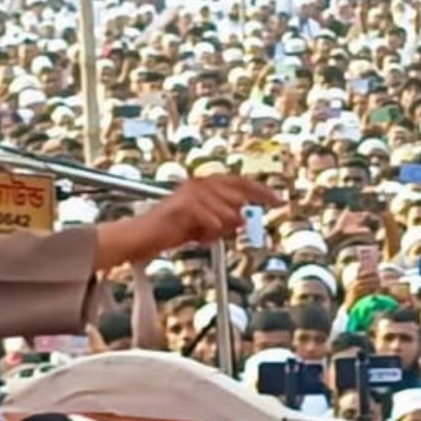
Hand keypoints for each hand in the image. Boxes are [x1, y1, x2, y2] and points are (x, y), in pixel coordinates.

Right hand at [114, 175, 279, 259]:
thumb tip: (243, 220)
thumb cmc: (169, 232)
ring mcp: (191, 192)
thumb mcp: (204, 228)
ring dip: (219, 229)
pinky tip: (198, 238)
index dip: (261, 190)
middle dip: (253, 202)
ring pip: (227, 210)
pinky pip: (212, 220)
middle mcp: (199, 183)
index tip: (280, 200)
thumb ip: (223, 222)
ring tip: (201, 236)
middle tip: (266, 209)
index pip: (239, 182)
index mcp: (204, 186)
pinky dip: (209, 231)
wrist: (140, 238)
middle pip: (238, 191)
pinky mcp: (183, 205)